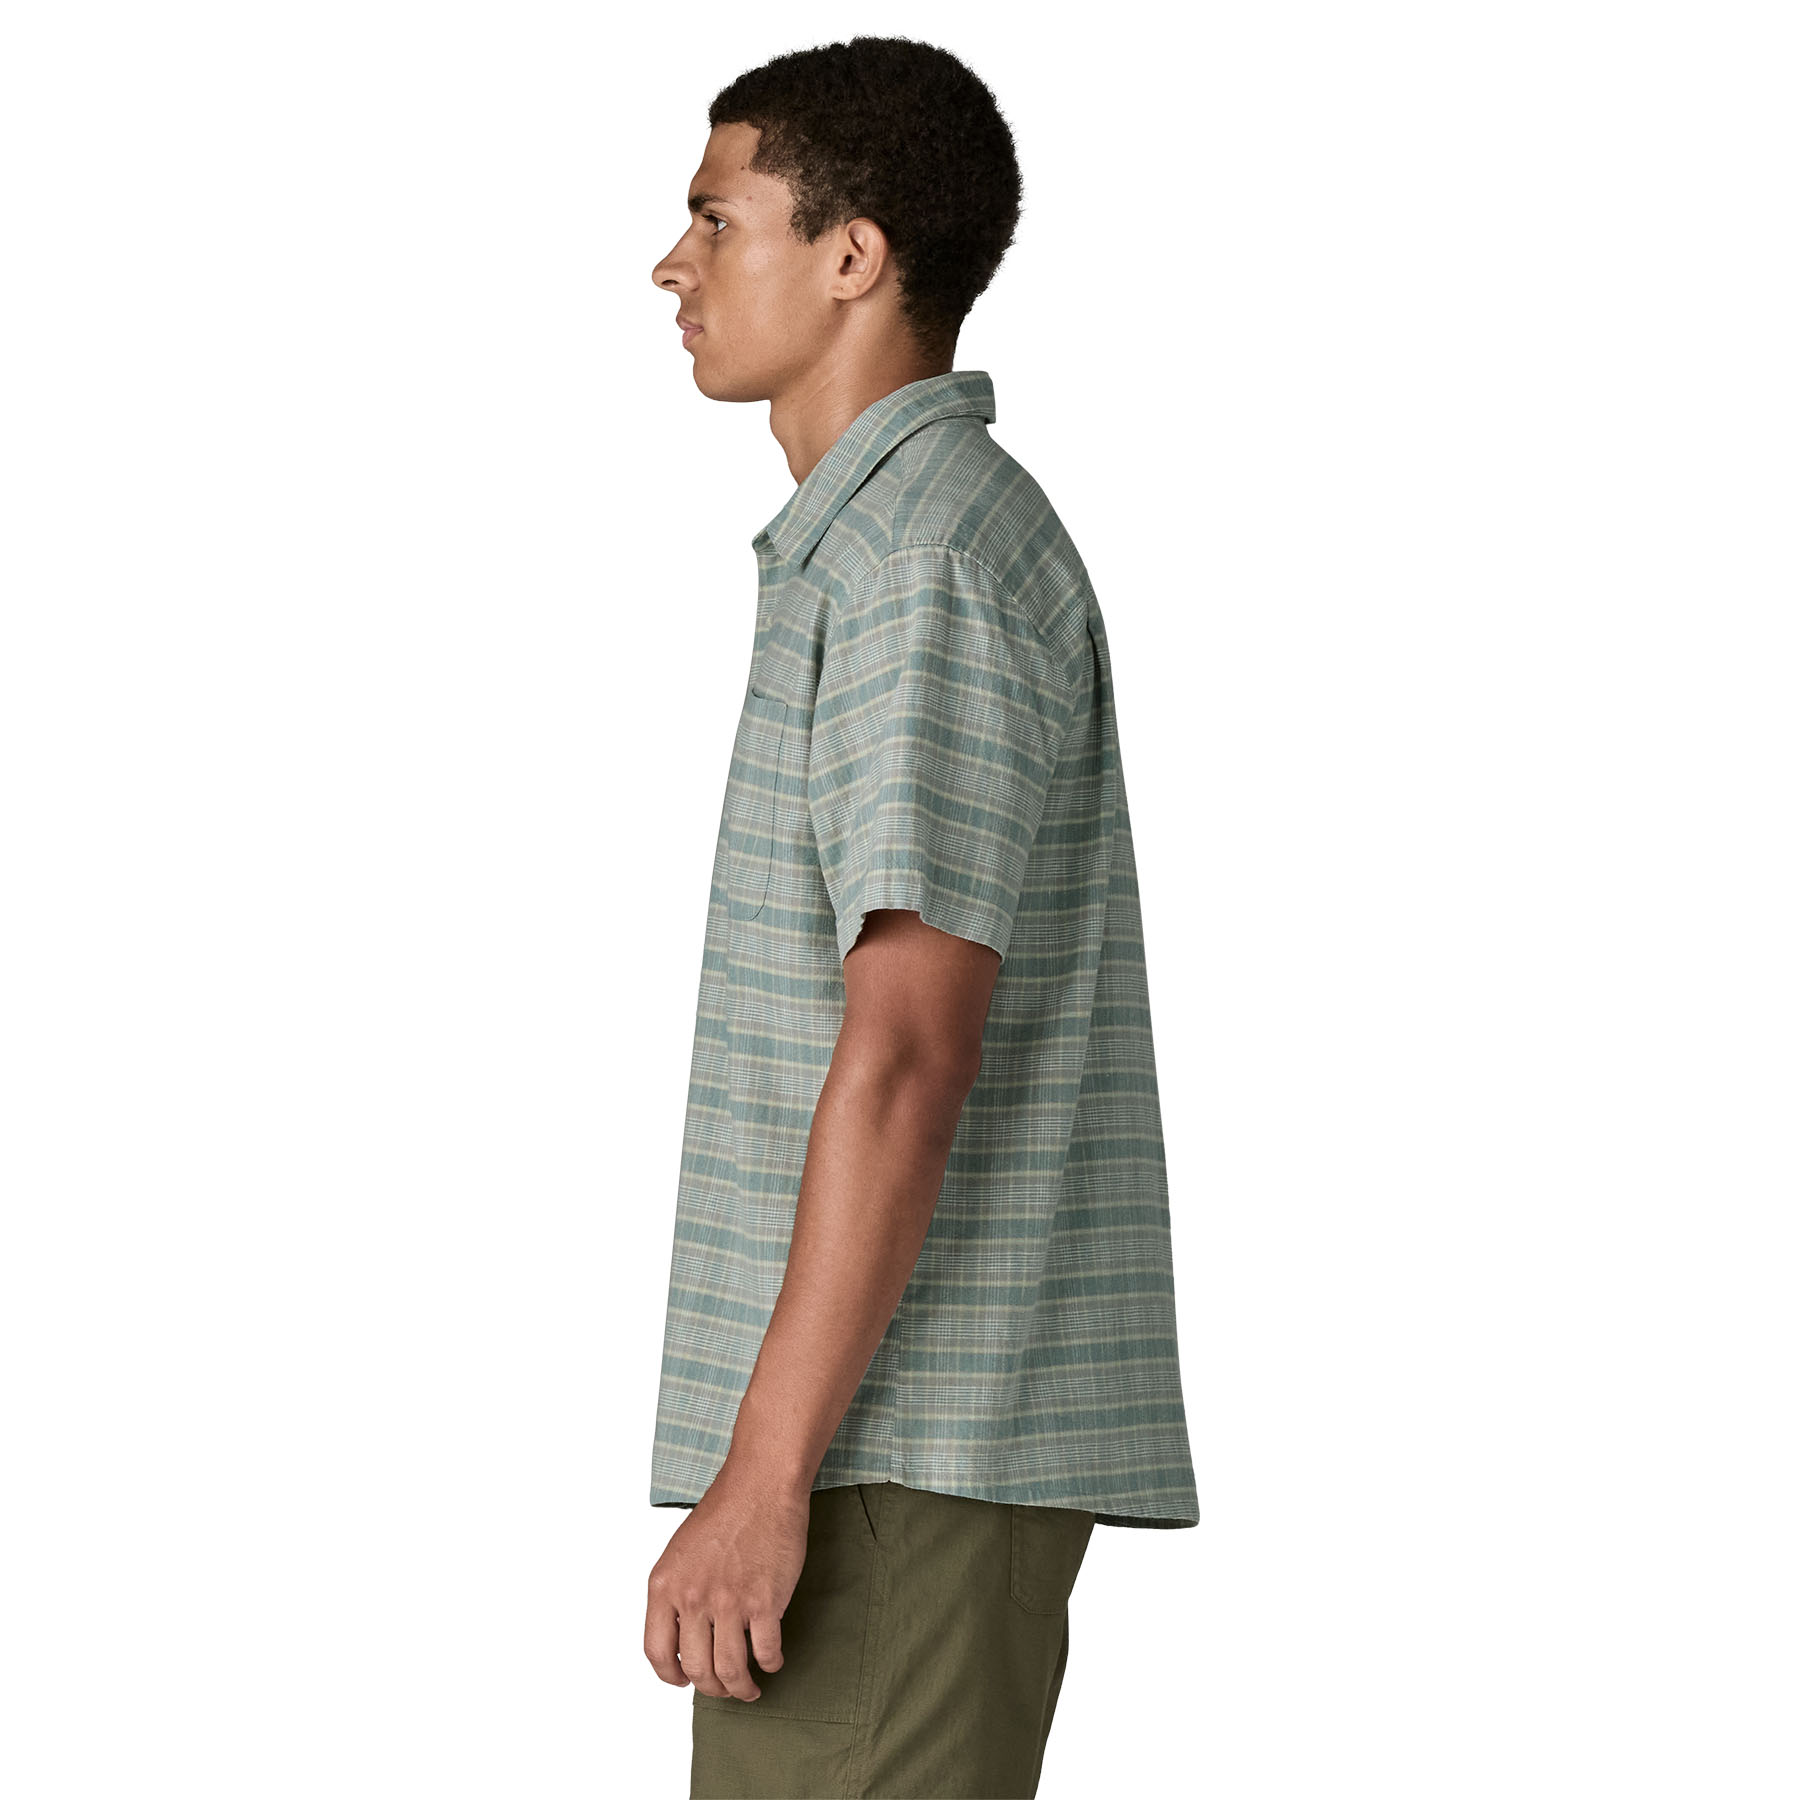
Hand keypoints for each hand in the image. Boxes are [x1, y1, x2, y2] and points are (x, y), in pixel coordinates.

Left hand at [644, 1458, 811, 1700]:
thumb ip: (678, 1591)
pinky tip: (772, 1659)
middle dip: (712, 1688)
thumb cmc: (725, 1510)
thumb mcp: (680, 1550)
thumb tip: (685, 1632)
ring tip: (749, 1688)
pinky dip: (770, 1663)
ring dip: (741, 1688)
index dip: (670, 1674)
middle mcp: (692, 1598)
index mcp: (664, 1585)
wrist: (760, 1484)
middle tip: (724, 1689)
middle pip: (697, 1669)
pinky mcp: (764, 1601)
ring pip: (730, 1670)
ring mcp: (729, 1602)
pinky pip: (765, 1651)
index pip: (656, 1651)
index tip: (683, 1679)